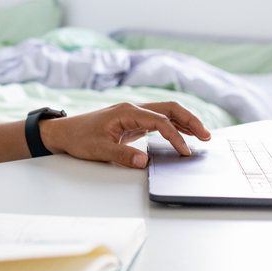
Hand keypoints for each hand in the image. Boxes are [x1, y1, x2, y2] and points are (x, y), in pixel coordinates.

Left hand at [38, 101, 210, 168]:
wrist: (65, 133)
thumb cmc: (79, 138)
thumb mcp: (99, 149)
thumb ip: (122, 155)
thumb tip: (145, 162)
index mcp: (127, 112)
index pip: (160, 121)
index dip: (175, 136)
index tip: (184, 152)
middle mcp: (133, 109)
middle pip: (169, 108)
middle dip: (189, 120)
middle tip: (206, 136)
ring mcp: (134, 114)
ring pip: (166, 112)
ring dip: (185, 122)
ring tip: (203, 136)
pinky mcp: (133, 121)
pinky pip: (159, 120)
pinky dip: (174, 126)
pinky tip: (184, 135)